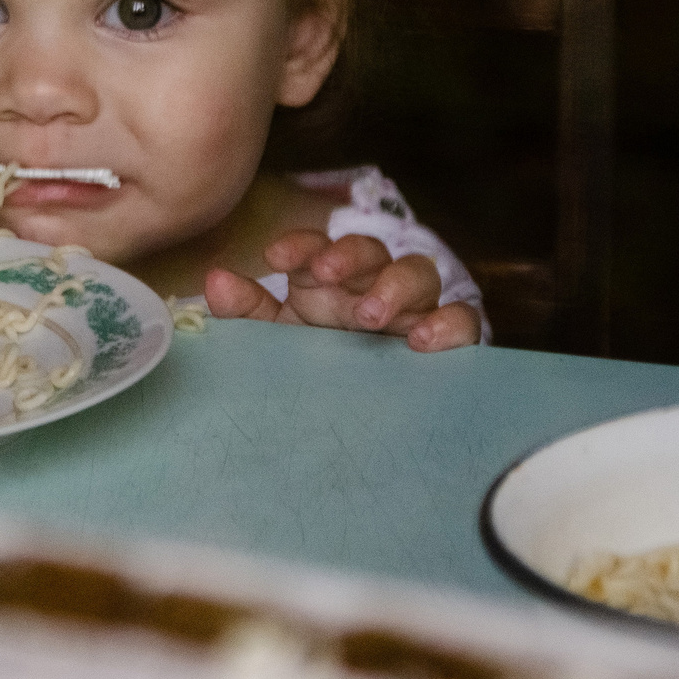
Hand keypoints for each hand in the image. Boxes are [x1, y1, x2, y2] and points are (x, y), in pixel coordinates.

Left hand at [203, 231, 481, 351]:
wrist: (356, 433)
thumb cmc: (312, 375)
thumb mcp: (276, 346)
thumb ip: (246, 314)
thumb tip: (215, 281)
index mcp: (327, 286)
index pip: (317, 248)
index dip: (300, 245)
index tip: (275, 258)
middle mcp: (371, 290)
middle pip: (372, 250)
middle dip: (350, 256)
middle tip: (327, 278)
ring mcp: (413, 314)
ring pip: (419, 273)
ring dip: (396, 285)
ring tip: (369, 314)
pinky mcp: (448, 345)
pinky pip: (463, 321)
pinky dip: (449, 322)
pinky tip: (422, 341)